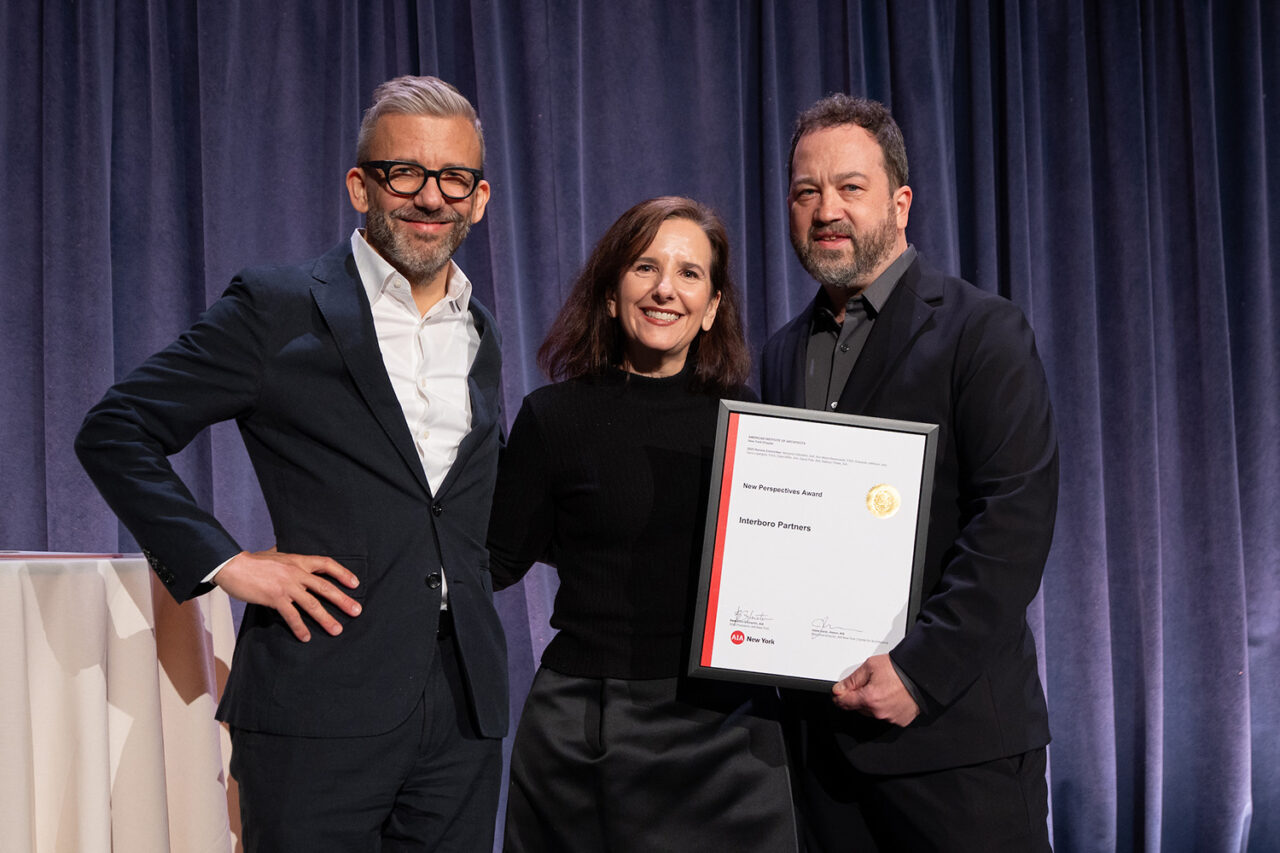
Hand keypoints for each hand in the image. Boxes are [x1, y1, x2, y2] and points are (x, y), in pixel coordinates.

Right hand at [213, 548, 361, 641]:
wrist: (232, 566)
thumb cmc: (252, 561)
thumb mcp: (275, 554)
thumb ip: (285, 556)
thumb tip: (285, 550)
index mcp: (298, 560)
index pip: (326, 564)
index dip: (342, 573)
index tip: (355, 583)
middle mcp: (296, 572)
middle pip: (325, 587)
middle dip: (343, 600)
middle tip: (357, 611)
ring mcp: (286, 586)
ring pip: (312, 604)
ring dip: (326, 618)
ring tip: (337, 630)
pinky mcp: (275, 598)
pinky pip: (291, 615)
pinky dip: (300, 627)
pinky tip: (306, 637)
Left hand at [832, 654, 919, 725]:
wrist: (922, 675)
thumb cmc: (900, 669)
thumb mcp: (870, 666)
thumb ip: (852, 679)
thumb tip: (839, 689)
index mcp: (869, 698)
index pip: (845, 703)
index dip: (839, 697)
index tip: (838, 693)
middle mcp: (879, 712)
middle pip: (858, 707)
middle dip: (858, 697)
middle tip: (868, 684)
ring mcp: (890, 718)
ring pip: (872, 712)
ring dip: (872, 703)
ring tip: (883, 687)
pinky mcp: (900, 720)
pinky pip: (887, 715)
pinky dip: (886, 707)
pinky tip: (891, 696)